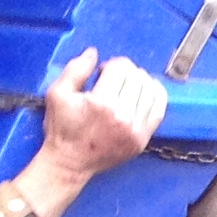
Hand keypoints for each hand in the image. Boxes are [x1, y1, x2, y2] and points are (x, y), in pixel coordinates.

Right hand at [15, 48, 167, 216]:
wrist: (70, 163)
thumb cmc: (62, 129)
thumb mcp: (57, 94)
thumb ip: (76, 69)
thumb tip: (94, 53)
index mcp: (101, 104)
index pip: (120, 68)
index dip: (110, 64)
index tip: (101, 72)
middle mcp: (122, 117)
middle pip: (136, 76)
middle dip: (124, 71)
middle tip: (112, 79)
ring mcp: (135, 130)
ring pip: (151, 89)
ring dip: (139, 80)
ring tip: (126, 86)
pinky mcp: (142, 140)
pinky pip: (159, 109)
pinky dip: (154, 95)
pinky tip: (144, 92)